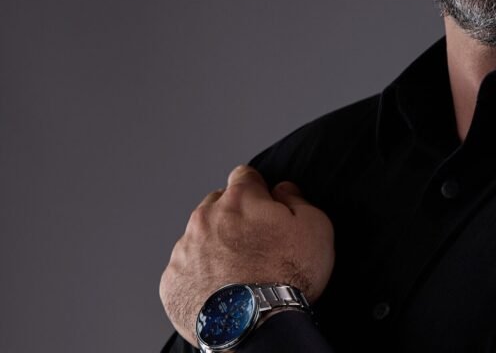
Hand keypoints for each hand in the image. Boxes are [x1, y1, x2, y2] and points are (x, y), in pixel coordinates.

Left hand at [159, 165, 334, 345]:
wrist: (258, 326)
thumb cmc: (289, 276)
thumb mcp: (316, 227)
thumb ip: (297, 199)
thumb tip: (282, 189)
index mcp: (240, 200)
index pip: (244, 176)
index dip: (258, 190)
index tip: (265, 208)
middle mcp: (205, 219)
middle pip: (217, 205)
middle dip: (233, 217)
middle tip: (254, 244)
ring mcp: (184, 251)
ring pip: (198, 237)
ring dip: (214, 246)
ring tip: (238, 272)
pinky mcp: (171, 282)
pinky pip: (184, 268)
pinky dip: (199, 274)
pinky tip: (221, 289)